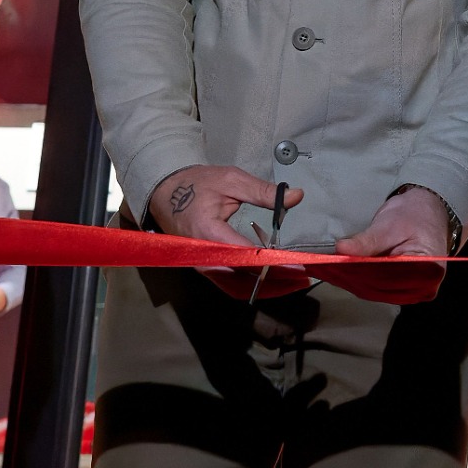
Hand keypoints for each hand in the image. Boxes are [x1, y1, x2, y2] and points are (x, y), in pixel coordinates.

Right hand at [152, 165, 306, 299]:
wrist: (164, 191)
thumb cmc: (196, 184)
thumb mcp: (231, 179)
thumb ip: (263, 191)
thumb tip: (296, 196)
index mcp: (209, 233)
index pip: (247, 255)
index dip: (274, 262)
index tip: (299, 266)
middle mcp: (204, 256)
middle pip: (244, 277)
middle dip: (275, 280)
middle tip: (303, 278)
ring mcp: (202, 265)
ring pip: (237, 286)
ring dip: (265, 287)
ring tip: (293, 282)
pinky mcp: (204, 268)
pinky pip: (229, 284)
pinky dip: (251, 286)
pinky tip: (272, 282)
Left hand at [333, 187, 456, 301]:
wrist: (428, 214)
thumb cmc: (415, 216)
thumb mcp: (390, 224)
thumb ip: (367, 241)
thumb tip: (342, 250)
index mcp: (428, 271)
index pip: (387, 277)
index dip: (359, 271)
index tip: (335, 264)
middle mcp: (423, 288)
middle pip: (379, 288)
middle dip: (350, 277)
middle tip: (324, 267)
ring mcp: (412, 293)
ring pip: (374, 291)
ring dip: (350, 281)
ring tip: (327, 270)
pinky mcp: (401, 291)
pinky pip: (376, 289)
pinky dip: (357, 281)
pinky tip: (339, 274)